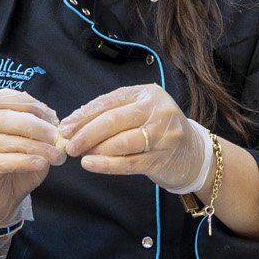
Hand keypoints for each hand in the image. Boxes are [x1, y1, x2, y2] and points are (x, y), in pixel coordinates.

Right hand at [0, 89, 65, 226]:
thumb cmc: (16, 169)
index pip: (3, 97)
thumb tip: (58, 124)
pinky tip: (41, 164)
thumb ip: (42, 132)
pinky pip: (1, 161)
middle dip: (35, 125)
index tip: (52, 118)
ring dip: (35, 146)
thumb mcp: (33, 146)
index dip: (29, 104)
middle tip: (56, 137)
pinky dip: (25, 161)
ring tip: (55, 156)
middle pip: (4, 117)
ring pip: (4, 140)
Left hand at [60, 84, 208, 190]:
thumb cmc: (157, 131)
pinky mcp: (162, 159)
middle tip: (68, 144)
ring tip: (78, 154)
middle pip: (114, 120)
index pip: (110, 101)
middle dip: (86, 133)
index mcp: (148, 94)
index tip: (65, 127)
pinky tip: (90, 164)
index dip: (84, 115)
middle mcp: (158, 111)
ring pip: (121, 142)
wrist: (193, 154)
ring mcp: (162, 135)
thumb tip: (73, 123)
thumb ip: (111, 113)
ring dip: (95, 149)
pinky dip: (106, 164)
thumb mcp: (139, 112)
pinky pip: (128, 162)